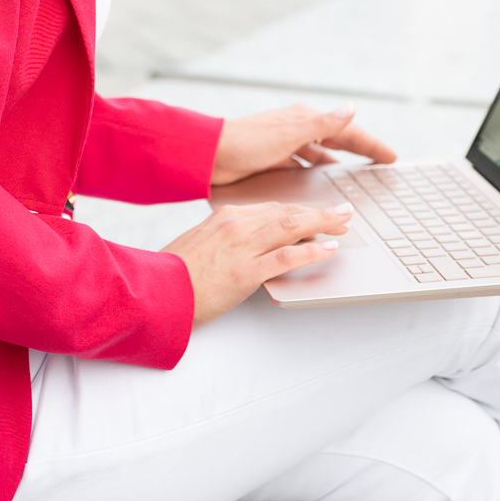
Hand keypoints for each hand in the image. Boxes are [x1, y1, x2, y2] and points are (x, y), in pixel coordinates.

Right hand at [162, 200, 353, 327]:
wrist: (155, 292)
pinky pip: (286, 256)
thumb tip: (247, 242)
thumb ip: (225, 237)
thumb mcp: (200, 243)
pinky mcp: (246, 271)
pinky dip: (312, 251)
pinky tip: (329, 249)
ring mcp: (242, 246)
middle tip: (342, 212)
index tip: (316, 211)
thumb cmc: (173, 272)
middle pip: (287, 212)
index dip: (299, 209)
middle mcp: (237, 224)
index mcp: (225, 215)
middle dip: (319, 212)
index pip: (271, 208)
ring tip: (344, 224)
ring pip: (292, 227)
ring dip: (323, 224)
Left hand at [210, 102, 395, 186]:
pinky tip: (320, 184)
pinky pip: (304, 166)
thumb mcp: (290, 134)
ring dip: (337, 163)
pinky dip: (316, 173)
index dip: (370, 144)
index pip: (347, 130)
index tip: (391, 156)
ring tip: (355, 176)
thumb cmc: (248, 143)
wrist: (210, 157)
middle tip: (381, 163)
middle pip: (337, 140)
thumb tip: (352, 108)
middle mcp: (297, 129)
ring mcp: (285, 144)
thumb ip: (322, 124)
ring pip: (320, 155)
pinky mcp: (274, 160)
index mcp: (304, 119)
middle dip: (359, 151)